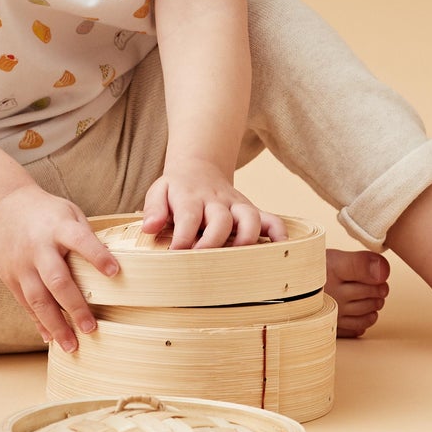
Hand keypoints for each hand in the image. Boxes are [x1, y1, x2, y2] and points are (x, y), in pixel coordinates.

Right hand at [0, 184, 118, 350]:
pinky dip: (39, 322)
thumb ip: (86, 236)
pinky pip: (26, 304)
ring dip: (56, 325)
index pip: (80, 241)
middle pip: (57, 280)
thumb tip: (109, 263)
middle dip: (75, 306)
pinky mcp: (10, 278)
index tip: (115, 272)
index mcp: (58, 227)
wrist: (1, 208)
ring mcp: (22, 265)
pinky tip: (51, 338)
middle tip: (91, 328)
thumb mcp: (69, 212)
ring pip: (38, 300)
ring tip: (72, 346)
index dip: (97, 256)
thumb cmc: (46, 212)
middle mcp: (39, 248)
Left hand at [141, 157, 288, 249]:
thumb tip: (150, 227)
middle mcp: (217, 201)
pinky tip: (280, 247)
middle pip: (221, 220)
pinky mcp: (251, 211)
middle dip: (213, 244)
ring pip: (249, 218)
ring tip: (237, 261)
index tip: (176, 255)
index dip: (184, 237)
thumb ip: (153, 208)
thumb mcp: (159, 191)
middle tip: (201, 263)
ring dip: (246, 239)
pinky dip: (278, 232)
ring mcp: (237, 206)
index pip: (189, 217)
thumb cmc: (178, 188)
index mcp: (192, 198)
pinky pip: (271, 219)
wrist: (200, 168)